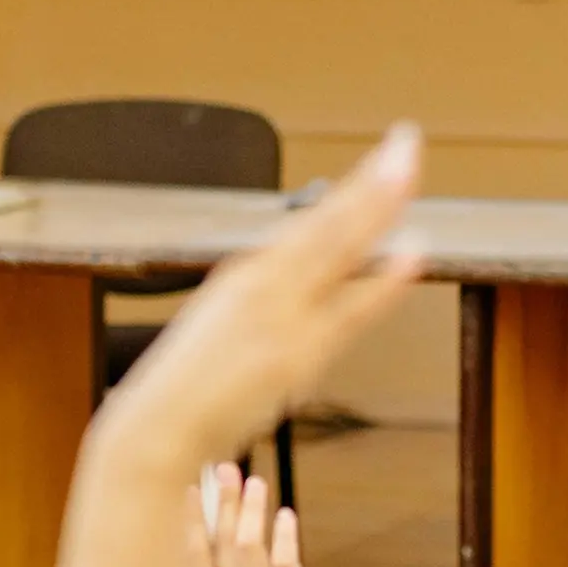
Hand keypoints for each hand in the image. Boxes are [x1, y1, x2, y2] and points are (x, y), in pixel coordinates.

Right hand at [90, 126, 426, 479]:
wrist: (157, 426)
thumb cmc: (192, 386)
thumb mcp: (229, 329)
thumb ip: (275, 307)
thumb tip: (317, 291)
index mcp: (251, 275)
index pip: (317, 222)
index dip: (357, 189)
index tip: (391, 155)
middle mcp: (264, 284)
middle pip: (329, 224)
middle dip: (372, 182)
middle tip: (408, 140)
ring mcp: (279, 316)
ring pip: (335, 251)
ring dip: (375, 209)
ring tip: (407, 170)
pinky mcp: (291, 354)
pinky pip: (346, 313)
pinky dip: (380, 284)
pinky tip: (410, 257)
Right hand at [185, 465, 341, 566]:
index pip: (191, 553)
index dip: (189, 518)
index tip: (188, 487)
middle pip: (219, 540)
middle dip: (220, 500)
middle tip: (223, 467)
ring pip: (248, 543)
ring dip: (249, 508)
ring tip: (255, 481)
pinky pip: (286, 559)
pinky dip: (283, 534)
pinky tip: (284, 514)